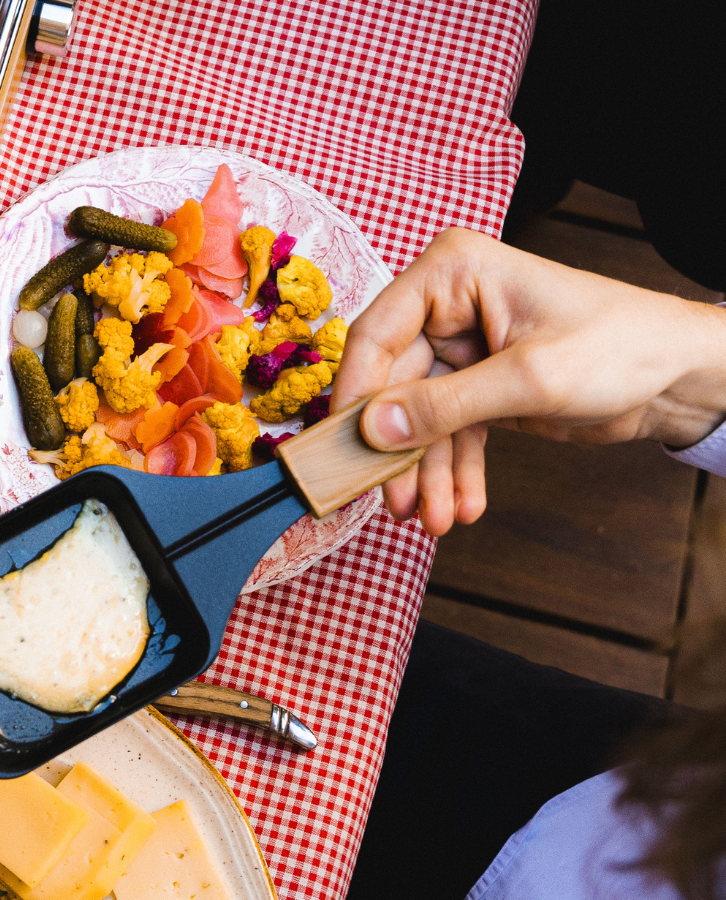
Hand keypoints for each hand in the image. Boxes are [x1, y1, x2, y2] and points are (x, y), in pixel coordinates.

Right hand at [331, 227, 725, 535]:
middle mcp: (447, 306)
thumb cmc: (621, 347)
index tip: (342, 449)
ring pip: (418, 419)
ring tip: (433, 519)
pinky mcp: (478, 387)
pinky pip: (447, 433)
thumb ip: (445, 406)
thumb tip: (371, 431)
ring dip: (425, 473)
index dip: (355, 396)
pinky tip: (461, 506)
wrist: (681, 377)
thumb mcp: (529, 379)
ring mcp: (461, 348)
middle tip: (392, 502)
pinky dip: (452, 472)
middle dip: (400, 451)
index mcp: (452, 273)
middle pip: (393, 386)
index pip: (376, 333)